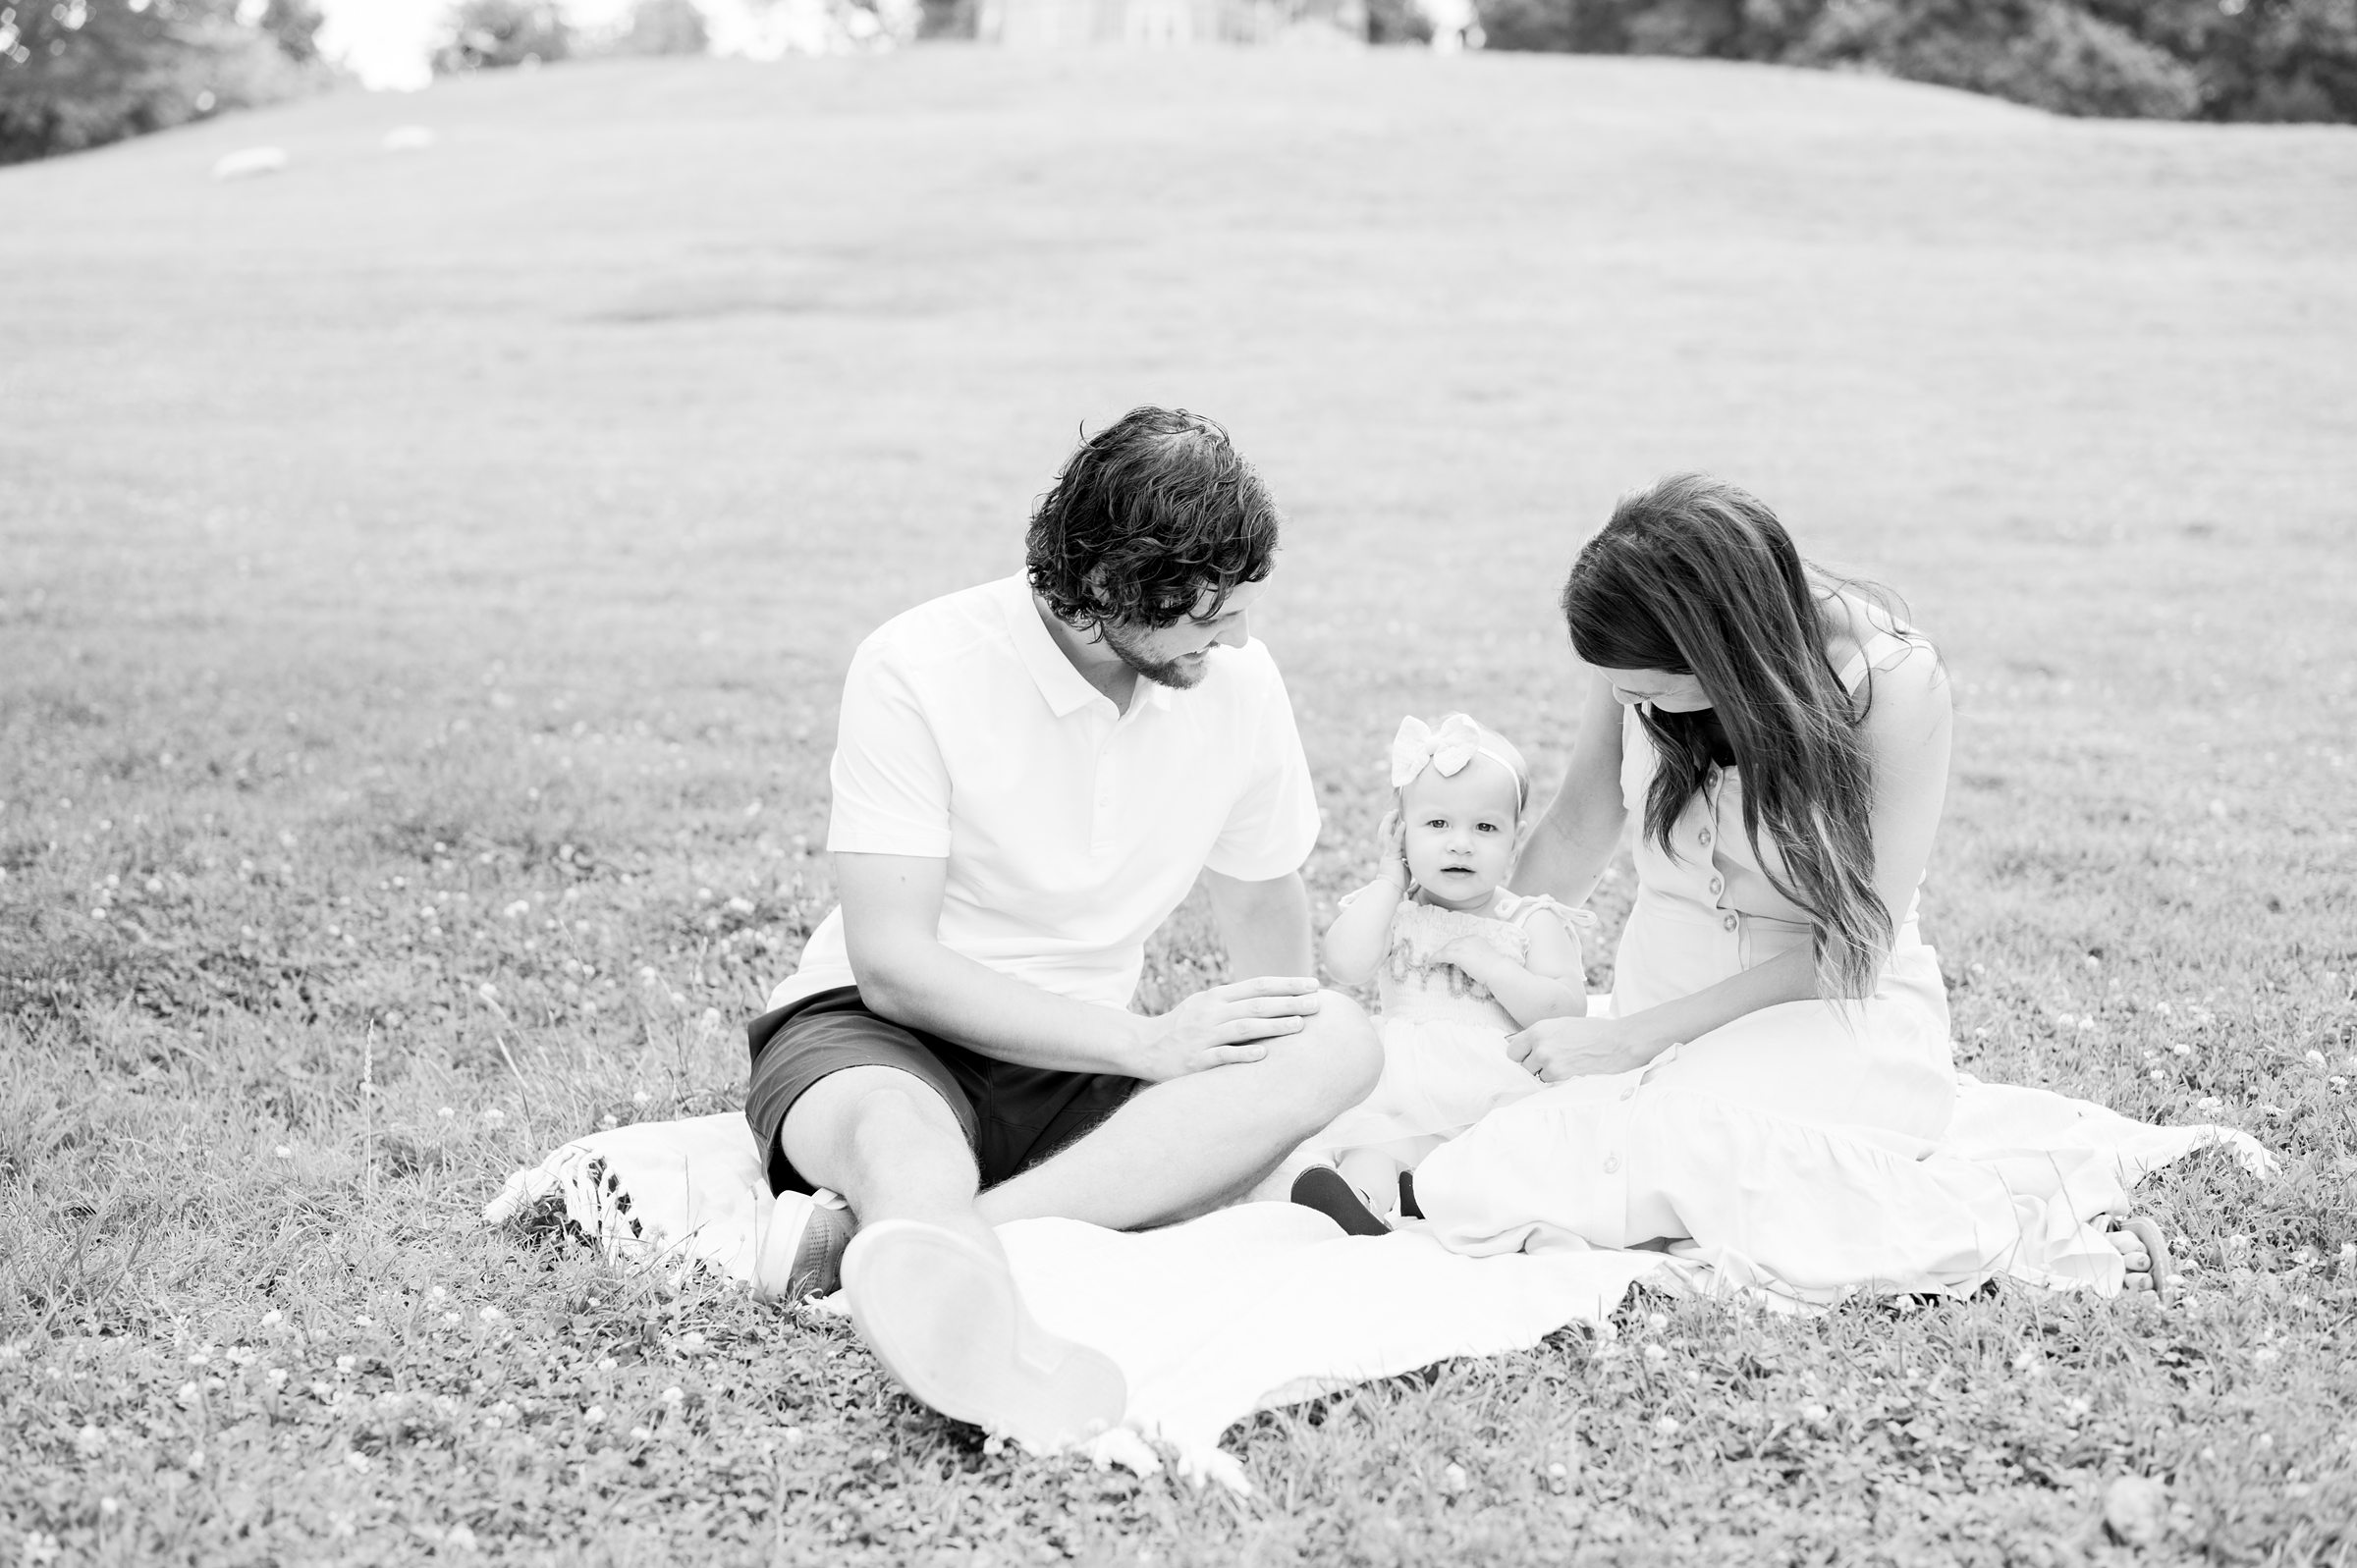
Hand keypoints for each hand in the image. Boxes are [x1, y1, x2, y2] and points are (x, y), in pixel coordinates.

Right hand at [1135, 976, 1322, 1081]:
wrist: (1145, 1047)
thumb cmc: (1186, 1026)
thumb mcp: (1207, 1005)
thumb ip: (1237, 1001)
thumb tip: (1279, 997)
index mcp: (1216, 997)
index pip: (1257, 986)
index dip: (1287, 984)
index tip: (1313, 985)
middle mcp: (1211, 1013)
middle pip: (1255, 1005)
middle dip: (1288, 1003)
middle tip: (1316, 1004)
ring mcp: (1203, 1036)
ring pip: (1242, 1028)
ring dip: (1273, 1026)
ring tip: (1299, 1025)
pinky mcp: (1195, 1061)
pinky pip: (1221, 1056)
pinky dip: (1242, 1054)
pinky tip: (1263, 1054)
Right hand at [1374, 808, 1408, 890]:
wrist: (1390, 889)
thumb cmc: (1397, 882)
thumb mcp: (1404, 867)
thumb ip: (1407, 860)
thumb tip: (1413, 859)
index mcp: (1389, 853)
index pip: (1388, 836)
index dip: (1390, 827)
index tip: (1395, 819)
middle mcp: (1386, 850)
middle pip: (1383, 831)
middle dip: (1387, 820)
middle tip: (1393, 811)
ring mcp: (1387, 852)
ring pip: (1385, 833)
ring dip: (1389, 821)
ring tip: (1394, 812)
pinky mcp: (1391, 855)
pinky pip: (1394, 841)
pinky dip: (1398, 832)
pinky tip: (1403, 824)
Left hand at [1433, 936, 1498, 977]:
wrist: (1498, 970)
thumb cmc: (1496, 968)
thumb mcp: (1486, 957)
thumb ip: (1477, 956)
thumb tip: (1471, 962)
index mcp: (1476, 938)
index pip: (1460, 942)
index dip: (1452, 948)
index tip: (1449, 954)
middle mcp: (1468, 940)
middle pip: (1451, 944)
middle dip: (1445, 951)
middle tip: (1439, 958)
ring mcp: (1463, 946)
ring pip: (1446, 949)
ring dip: (1439, 955)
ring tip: (1433, 961)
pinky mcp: (1458, 955)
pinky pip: (1443, 955)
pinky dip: (1435, 958)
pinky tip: (1431, 963)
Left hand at [1505, 1014, 1645, 1082]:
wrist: (1613, 1042)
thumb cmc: (1590, 1031)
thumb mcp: (1560, 1025)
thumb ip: (1538, 1035)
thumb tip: (1515, 1043)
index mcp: (1538, 1029)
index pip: (1511, 1049)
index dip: (1519, 1054)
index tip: (1525, 1055)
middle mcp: (1540, 1044)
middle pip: (1520, 1064)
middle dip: (1530, 1064)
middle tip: (1547, 1060)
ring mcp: (1548, 1060)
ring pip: (1533, 1074)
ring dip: (1543, 1071)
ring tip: (1561, 1061)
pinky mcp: (1559, 1073)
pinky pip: (1547, 1080)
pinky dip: (1555, 1077)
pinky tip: (1569, 1067)